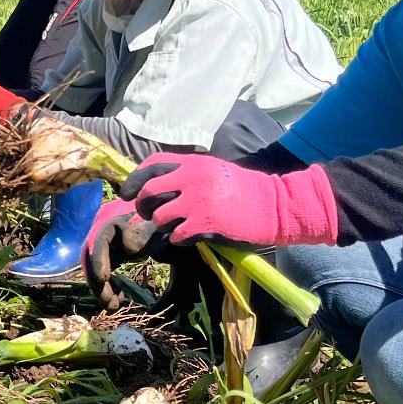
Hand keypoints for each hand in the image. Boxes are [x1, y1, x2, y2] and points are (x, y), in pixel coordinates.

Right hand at [83, 195, 174, 302]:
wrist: (165, 227)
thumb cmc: (159, 226)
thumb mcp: (154, 227)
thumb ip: (143, 233)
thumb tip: (128, 248)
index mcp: (114, 225)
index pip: (100, 242)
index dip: (99, 260)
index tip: (103, 278)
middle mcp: (106, 238)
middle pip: (94, 259)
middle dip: (98, 282)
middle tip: (106, 301)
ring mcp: (109, 249)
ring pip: (98, 270)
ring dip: (103, 289)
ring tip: (112, 307)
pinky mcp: (114, 258)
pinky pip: (106, 275)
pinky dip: (110, 287)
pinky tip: (119, 299)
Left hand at [120, 154, 339, 247]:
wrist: (274, 205)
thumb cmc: (245, 190)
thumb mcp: (215, 171)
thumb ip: (188, 174)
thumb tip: (158, 185)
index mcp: (193, 163)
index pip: (151, 165)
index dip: (134, 180)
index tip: (127, 193)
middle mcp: (191, 179)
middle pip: (148, 191)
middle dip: (141, 206)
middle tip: (146, 214)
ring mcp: (197, 202)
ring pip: (159, 217)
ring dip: (163, 225)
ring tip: (175, 226)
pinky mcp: (204, 224)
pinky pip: (176, 236)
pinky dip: (179, 240)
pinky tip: (189, 237)